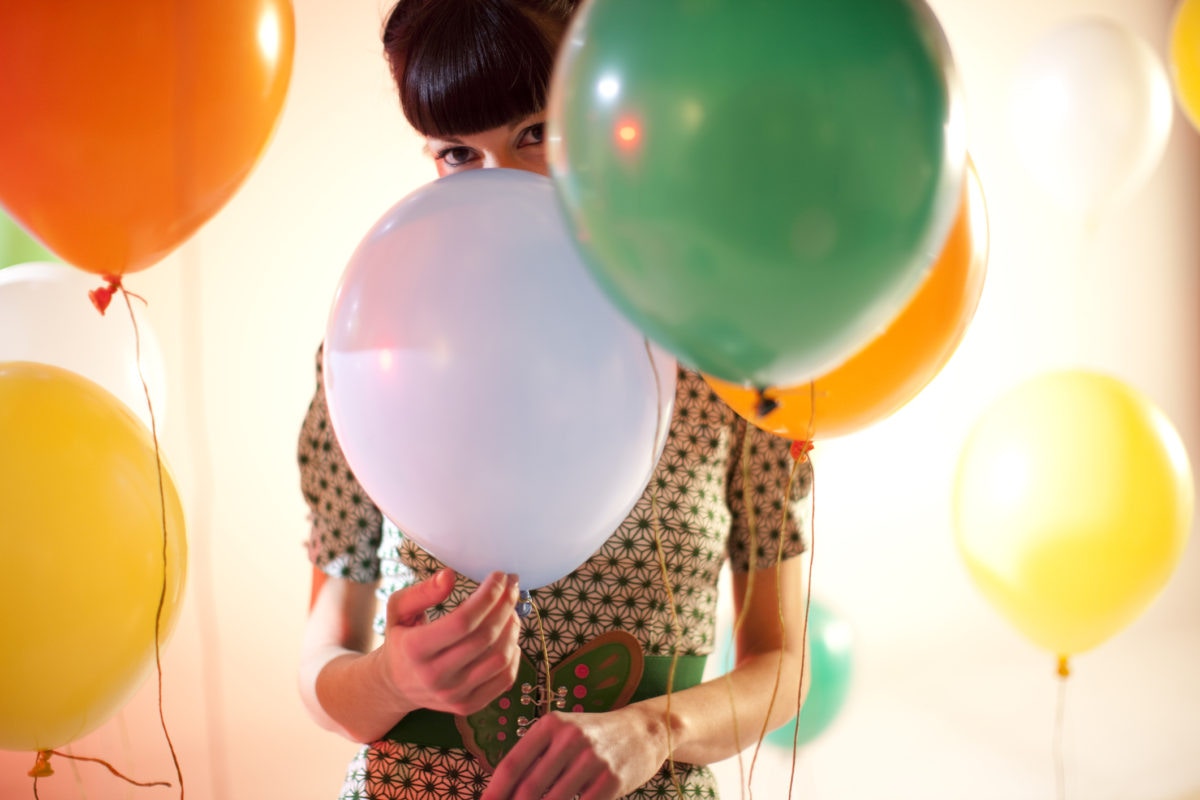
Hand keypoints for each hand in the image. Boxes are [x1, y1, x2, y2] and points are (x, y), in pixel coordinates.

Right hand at [378, 568, 521, 716]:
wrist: (395, 685)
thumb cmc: (401, 639)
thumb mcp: (398, 609)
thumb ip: (422, 591)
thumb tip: (449, 576)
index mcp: (415, 649)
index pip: (463, 621)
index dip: (487, 596)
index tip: (499, 576)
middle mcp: (435, 676)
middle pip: (485, 637)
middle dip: (505, 606)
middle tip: (512, 586)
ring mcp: (453, 695)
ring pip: (499, 658)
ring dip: (512, 628)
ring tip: (510, 610)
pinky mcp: (468, 706)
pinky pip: (505, 679)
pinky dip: (514, 653)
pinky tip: (509, 636)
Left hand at [481, 705, 669, 799]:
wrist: (643, 731)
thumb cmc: (594, 736)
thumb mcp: (563, 734)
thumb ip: (536, 758)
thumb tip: (503, 792)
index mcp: (550, 725)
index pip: (512, 764)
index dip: (494, 791)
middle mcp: (570, 738)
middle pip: (529, 787)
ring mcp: (592, 760)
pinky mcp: (611, 780)